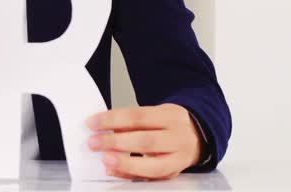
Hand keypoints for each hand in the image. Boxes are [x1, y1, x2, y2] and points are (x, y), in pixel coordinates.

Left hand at [85, 103, 202, 179]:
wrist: (198, 136)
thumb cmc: (170, 124)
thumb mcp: (156, 113)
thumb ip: (133, 121)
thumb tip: (103, 128)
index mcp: (171, 116)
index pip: (139, 116)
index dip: (113, 120)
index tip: (92, 123)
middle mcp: (177, 138)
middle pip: (146, 141)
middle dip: (116, 143)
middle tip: (94, 142)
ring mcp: (178, 159)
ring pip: (153, 165)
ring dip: (125, 164)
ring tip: (105, 159)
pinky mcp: (174, 174)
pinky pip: (151, 178)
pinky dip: (130, 175)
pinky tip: (114, 170)